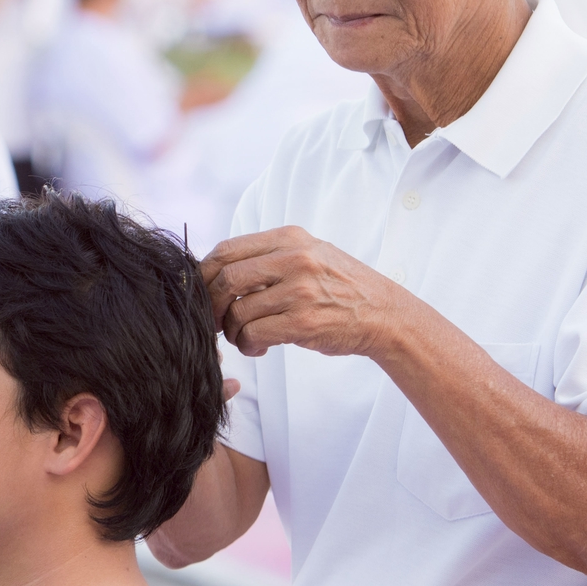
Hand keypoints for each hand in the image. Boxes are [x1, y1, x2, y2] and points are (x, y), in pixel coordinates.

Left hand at [201, 225, 407, 358]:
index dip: (204, 273)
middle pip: (226, 279)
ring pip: (238, 311)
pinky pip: (254, 334)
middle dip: (211, 305)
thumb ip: (270, 257)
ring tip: (244, 337)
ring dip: (232, 331)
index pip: (227, 249)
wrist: (385, 314)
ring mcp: (300, 290)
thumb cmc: (342, 287)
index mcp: (289, 238)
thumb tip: (218, 272)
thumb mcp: (310, 254)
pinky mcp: (304, 322)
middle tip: (214, 321)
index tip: (201, 292)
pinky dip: (248, 345)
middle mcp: (294, 259)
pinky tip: (259, 347)